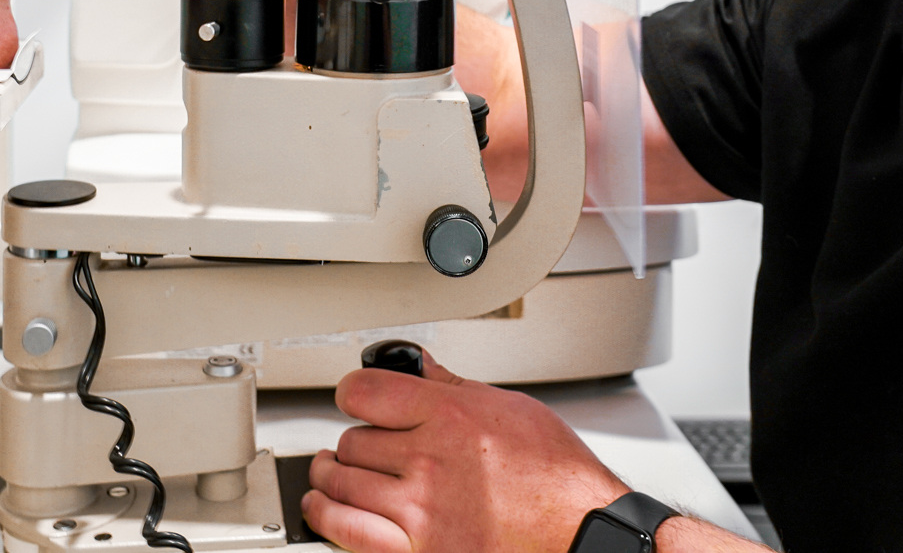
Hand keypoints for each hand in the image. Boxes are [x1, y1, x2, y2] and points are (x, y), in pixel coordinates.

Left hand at [302, 351, 627, 551]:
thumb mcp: (510, 408)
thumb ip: (455, 387)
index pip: (365, 391)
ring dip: (329, 476)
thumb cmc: (556, 477)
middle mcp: (429, 460)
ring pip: (342, 483)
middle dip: (353, 440)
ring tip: (328, 471)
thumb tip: (420, 368)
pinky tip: (322, 508)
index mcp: (450, 416)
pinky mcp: (418, 552)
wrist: (580, 532)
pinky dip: (326, 517)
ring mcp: (420, 510)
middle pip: (352, 440)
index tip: (352, 398)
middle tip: (360, 444)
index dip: (352, 392)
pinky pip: (348, 531)